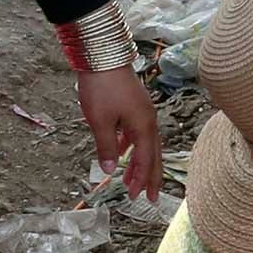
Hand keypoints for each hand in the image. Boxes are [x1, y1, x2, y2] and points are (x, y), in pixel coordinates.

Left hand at [80, 66, 162, 200]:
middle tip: (148, 196)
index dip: (142, 180)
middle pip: (153, 154)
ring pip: (146, 144)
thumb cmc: (102, 87)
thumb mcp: (100, 121)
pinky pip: (138, 133)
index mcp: (143, 126)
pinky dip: (132, 146)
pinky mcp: (134, 105)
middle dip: (149, 176)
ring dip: (140, 163)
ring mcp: (142, 112)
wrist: (102, 55)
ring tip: (132, 179)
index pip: (146, 160)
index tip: (137, 197)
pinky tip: (123, 151)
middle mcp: (148, 120)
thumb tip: (110, 171)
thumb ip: (106, 147)